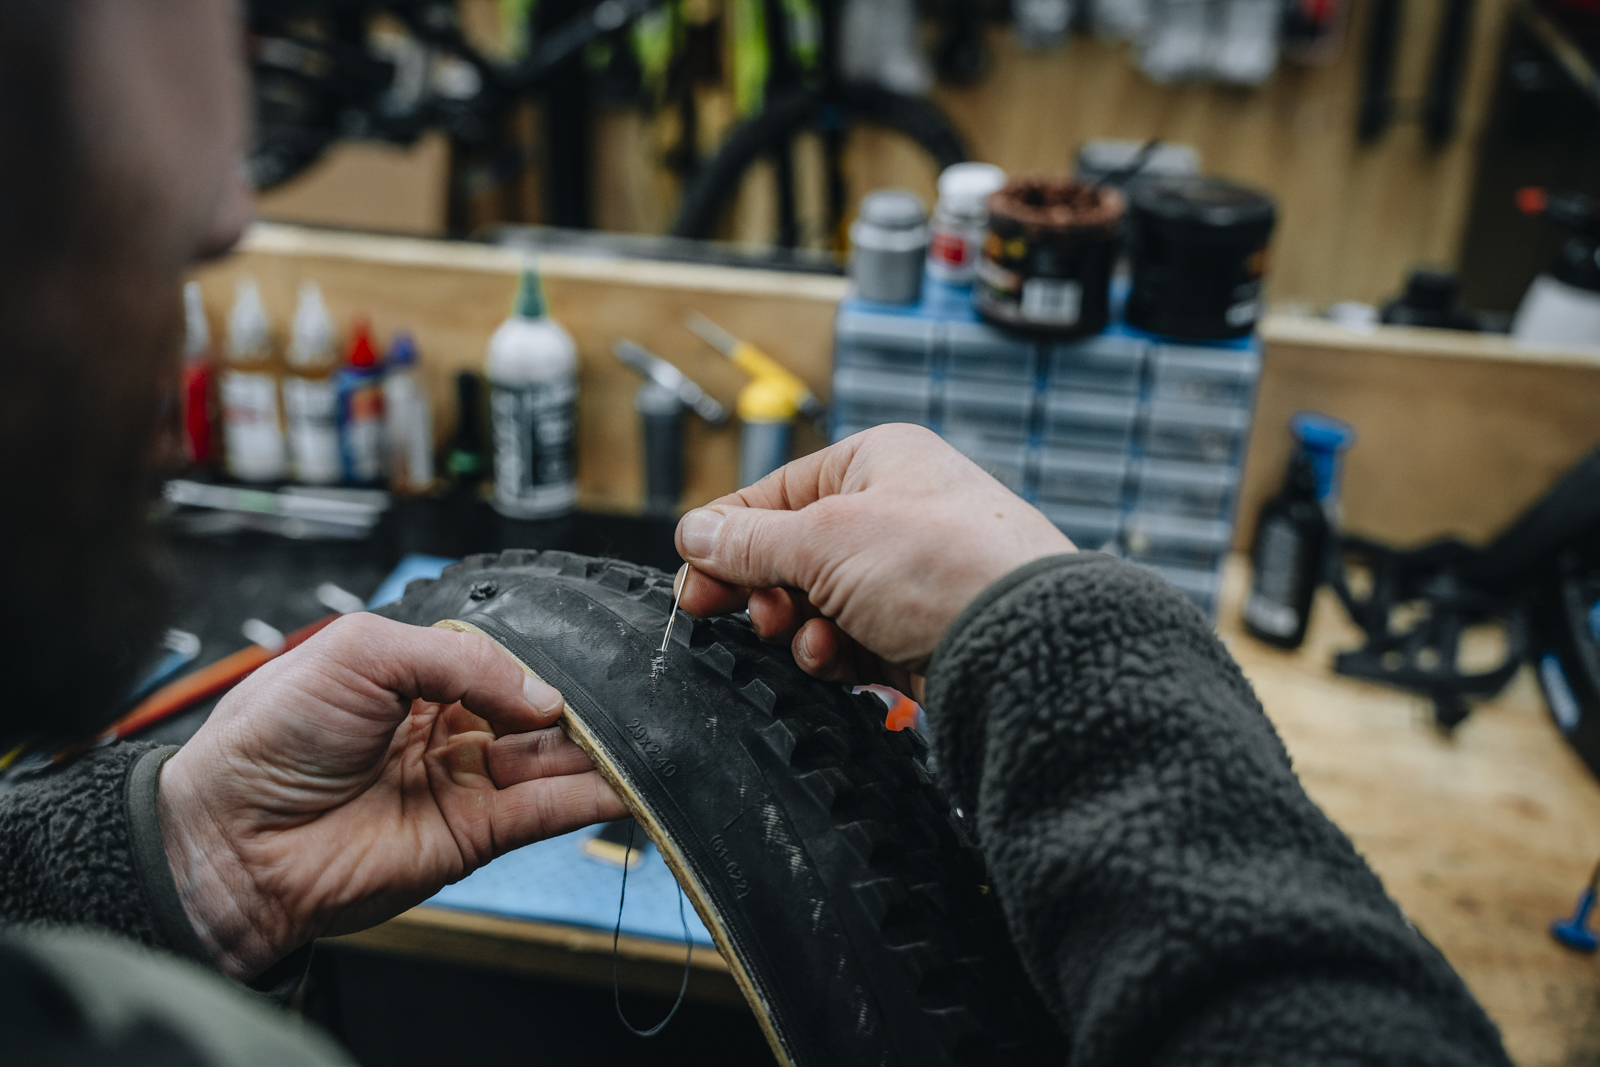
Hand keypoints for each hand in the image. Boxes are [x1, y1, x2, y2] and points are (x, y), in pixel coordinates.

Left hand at [157, 613, 626, 980]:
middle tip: (624, 694)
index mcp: (414, 675)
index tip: (579, 655)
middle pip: (534, 711)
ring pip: (549, 761)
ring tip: (643, 735)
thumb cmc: (269, 738)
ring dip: (596, 751)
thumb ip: (461, 659)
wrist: (231, 838)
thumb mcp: (362, 651)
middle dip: (579, 702)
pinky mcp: (471, 837)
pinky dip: (587, 799)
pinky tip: (623, 784)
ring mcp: (461, 782)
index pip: (501, 658)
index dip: (538, 658)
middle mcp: (444, 727)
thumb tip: (540, 694)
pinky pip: (541, 813)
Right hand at [674, 424, 1073, 699]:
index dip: (728, 535)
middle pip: (791, 552)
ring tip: (807, 636)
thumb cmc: (944, 564)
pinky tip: (837, 658)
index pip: (776, 493)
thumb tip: (695, 534)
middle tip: (730, 614)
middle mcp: (893, 512)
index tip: (693, 575)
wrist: (1022, 642)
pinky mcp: (915, 631)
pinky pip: (848, 641)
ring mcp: (907, 575)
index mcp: (876, 462)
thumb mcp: (825, 538)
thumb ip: (751, 541)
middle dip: (762, 587)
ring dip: (797, 625)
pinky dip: (833, 652)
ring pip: (815, 602)